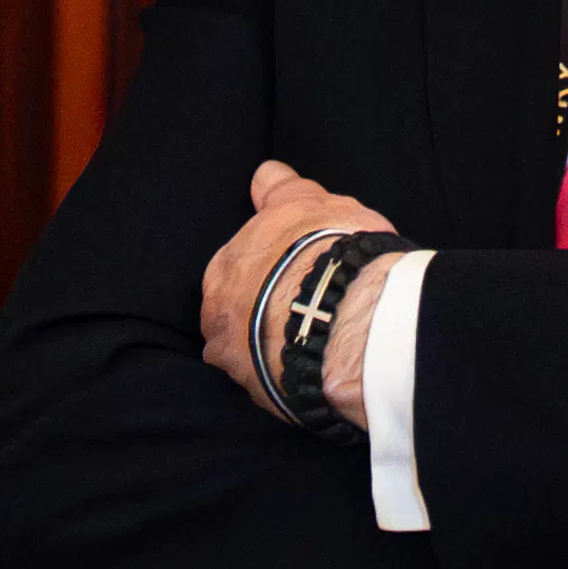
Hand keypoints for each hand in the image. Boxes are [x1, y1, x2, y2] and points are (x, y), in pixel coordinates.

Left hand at [199, 162, 394, 416]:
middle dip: (258, 312)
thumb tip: (264, 173)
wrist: (348, 314)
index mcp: (225, 265)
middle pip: (234, 312)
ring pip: (246, 353)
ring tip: (309, 347)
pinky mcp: (260, 395)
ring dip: (268, 350)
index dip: (265, 272)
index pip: (235, 268)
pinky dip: (285, 380)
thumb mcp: (308, 202)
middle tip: (301, 310)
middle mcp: (219, 312)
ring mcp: (235, 358)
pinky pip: (268, 387)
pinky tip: (311, 374)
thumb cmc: (330, 250)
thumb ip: (281, 190)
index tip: (290, 277)